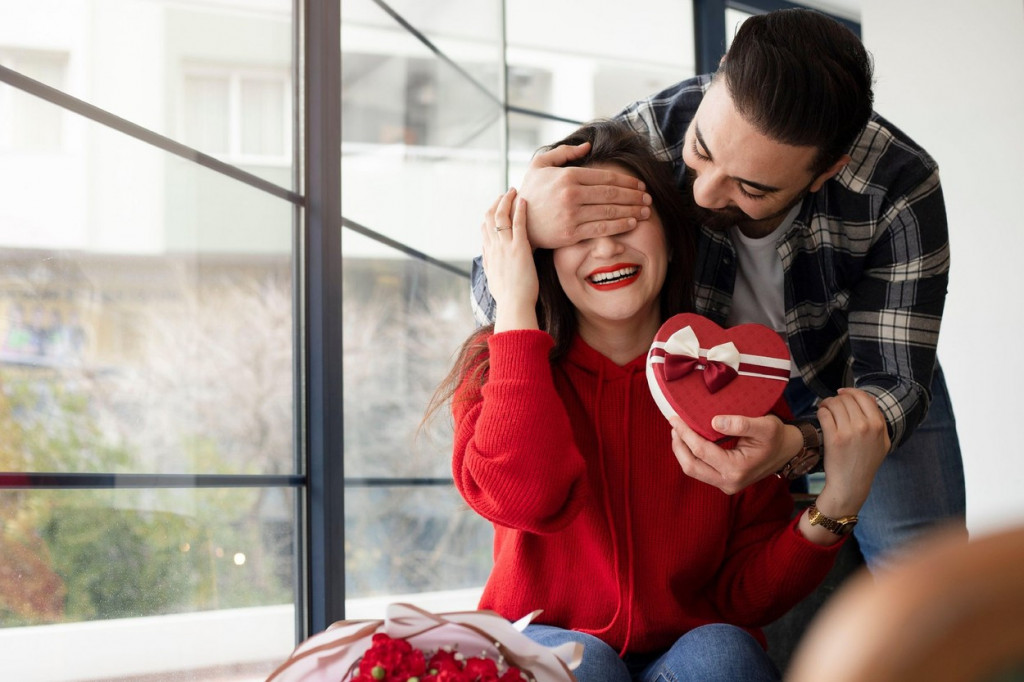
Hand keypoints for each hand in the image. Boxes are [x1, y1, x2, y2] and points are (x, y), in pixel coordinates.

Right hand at [481, 188, 538, 331]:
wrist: (514, 305)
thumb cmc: (508, 297)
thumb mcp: (493, 278)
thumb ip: (490, 263)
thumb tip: (486, 252)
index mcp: (489, 254)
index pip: (484, 227)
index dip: (490, 214)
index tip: (497, 206)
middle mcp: (494, 247)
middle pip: (490, 217)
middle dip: (497, 202)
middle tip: (506, 194)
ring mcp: (506, 247)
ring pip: (501, 215)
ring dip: (507, 200)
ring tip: (514, 191)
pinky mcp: (520, 248)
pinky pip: (518, 223)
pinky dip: (520, 209)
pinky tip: (524, 200)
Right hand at [518, 142, 651, 248]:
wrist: (518, 224)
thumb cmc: (530, 193)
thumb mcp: (540, 165)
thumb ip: (564, 152)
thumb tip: (587, 146)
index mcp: (568, 176)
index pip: (605, 177)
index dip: (627, 181)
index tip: (640, 185)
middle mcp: (571, 194)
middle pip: (612, 194)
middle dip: (634, 196)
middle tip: (648, 198)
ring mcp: (572, 214)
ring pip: (610, 211)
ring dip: (632, 210)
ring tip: (646, 211)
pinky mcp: (572, 232)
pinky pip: (602, 228)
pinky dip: (620, 225)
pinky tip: (632, 223)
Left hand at [669, 414, 798, 494]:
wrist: (787, 451)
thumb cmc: (776, 437)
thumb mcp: (765, 425)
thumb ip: (740, 424)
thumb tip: (713, 422)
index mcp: (737, 470)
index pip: (701, 451)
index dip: (685, 433)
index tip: (675, 418)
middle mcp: (728, 482)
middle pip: (691, 466)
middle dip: (678, 445)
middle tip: (674, 425)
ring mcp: (725, 485)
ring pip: (692, 470)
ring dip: (682, 451)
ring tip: (678, 431)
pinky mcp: (723, 482)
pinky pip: (700, 470)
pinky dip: (691, 455)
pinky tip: (688, 440)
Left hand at [814, 388, 890, 515]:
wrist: (851, 484)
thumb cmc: (865, 463)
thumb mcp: (881, 442)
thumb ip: (879, 420)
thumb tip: (870, 398)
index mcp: (878, 425)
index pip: (863, 396)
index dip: (850, 391)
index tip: (842, 393)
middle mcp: (865, 426)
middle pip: (847, 398)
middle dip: (837, 399)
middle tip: (831, 405)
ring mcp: (849, 432)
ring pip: (834, 403)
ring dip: (827, 403)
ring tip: (825, 409)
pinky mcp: (833, 438)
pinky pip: (824, 413)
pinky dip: (821, 411)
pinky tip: (821, 415)